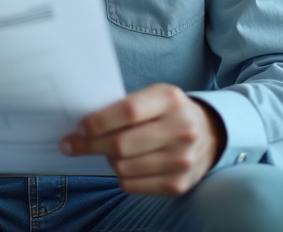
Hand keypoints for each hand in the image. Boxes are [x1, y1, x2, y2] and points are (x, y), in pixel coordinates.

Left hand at [60, 83, 225, 194]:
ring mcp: (182, 160)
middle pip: (122, 144)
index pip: (128, 112)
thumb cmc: (169, 112)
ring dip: (108, 160)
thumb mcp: (153, 96)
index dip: (99, 122)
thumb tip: (84, 126)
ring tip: (111, 151)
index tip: (80, 128)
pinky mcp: (178, 184)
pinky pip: (131, 185)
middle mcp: (181, 129)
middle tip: (73, 144)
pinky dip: (121, 176)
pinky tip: (126, 165)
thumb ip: (124, 107)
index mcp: (170, 99)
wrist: (209, 134)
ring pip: (123, 167)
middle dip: (91, 145)